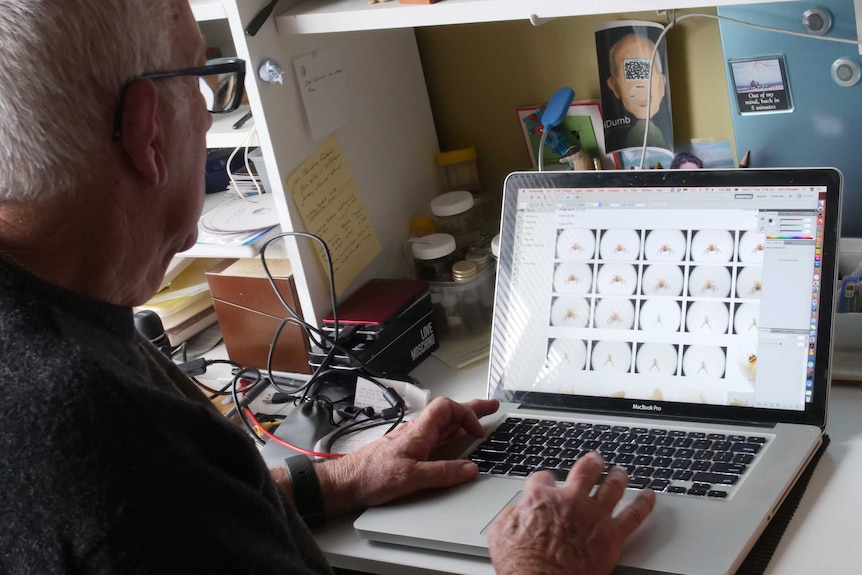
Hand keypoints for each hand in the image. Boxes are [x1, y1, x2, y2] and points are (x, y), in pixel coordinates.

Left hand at [314, 396, 498, 515]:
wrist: (346, 483)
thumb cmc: (372, 476)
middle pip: (448, 413)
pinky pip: (435, 437)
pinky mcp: (407, 452)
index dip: (466, 414)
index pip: (447, 408)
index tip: (479, 431)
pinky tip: (455, 440)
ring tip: (480, 421)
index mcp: (419, 432)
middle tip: (492, 407)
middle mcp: (416, 432)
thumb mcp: (412, 478)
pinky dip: (452, 435)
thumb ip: (443, 473)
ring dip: (463, 421)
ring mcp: (412, 441)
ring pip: (443, 425)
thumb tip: (470, 469)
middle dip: (472, 410)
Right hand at [488, 452, 655, 574]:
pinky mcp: (611, 536)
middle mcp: (570, 500)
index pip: (544, 477)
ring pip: (612, 486)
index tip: (547, 482)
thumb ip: (511, 515)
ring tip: (622, 471)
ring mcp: (594, 516)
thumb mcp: (500, 534)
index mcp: (541, 498)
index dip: (545, 480)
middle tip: (596, 459)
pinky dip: (644, 503)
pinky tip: (650, 496)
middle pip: (585, 471)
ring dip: (618, 476)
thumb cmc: (521, 565)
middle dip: (591, 463)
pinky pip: (634, 515)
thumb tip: (517, 511)